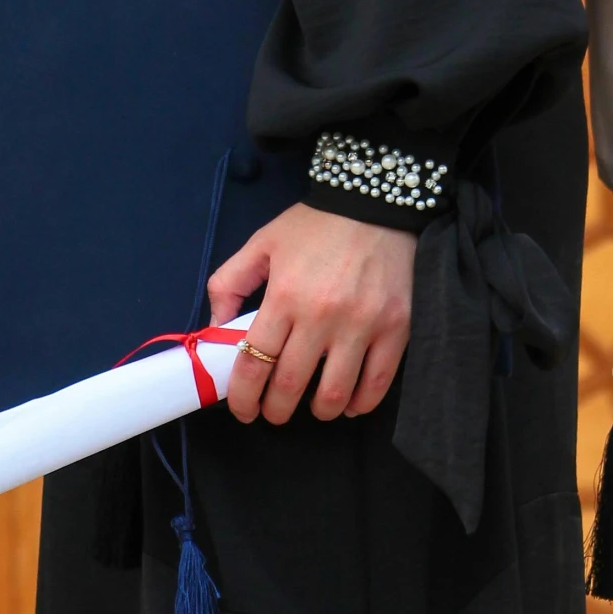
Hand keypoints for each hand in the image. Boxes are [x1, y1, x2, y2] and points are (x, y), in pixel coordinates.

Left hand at [209, 204, 416, 426]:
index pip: (254, 363)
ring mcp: (362, 325)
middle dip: (276, 410)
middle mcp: (321, 316)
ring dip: (318, 412)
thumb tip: (215, 330)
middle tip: (274, 413)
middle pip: (290, 385)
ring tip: (312, 408)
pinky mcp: (396, 328)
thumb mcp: (261, 244)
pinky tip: (348, 403)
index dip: (243, 397)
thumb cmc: (315, 225)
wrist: (378, 200)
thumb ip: (229, 284)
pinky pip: (376, 382)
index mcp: (284, 297)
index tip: (243, 410)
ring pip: (334, 393)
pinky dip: (359, 403)